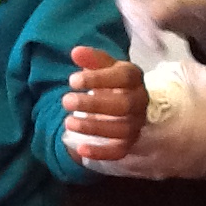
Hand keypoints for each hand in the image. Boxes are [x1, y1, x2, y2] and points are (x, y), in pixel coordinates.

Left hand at [62, 47, 147, 161]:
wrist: (125, 100)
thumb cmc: (111, 80)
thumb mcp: (103, 66)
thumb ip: (91, 59)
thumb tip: (76, 52)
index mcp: (134, 78)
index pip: (122, 77)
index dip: (98, 79)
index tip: (72, 80)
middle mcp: (139, 101)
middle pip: (123, 105)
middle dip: (93, 104)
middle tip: (66, 101)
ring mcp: (136, 123)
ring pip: (121, 129)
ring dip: (94, 127)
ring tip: (68, 123)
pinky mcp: (130, 142)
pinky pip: (120, 151)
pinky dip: (101, 153)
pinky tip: (80, 149)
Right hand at [72, 0, 205, 58]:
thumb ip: (174, 2)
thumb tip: (151, 15)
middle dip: (138, 19)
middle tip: (156, 38)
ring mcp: (141, 0)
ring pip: (129, 16)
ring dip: (141, 31)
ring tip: (160, 44)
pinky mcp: (142, 18)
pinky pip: (134, 27)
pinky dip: (144, 39)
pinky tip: (159, 46)